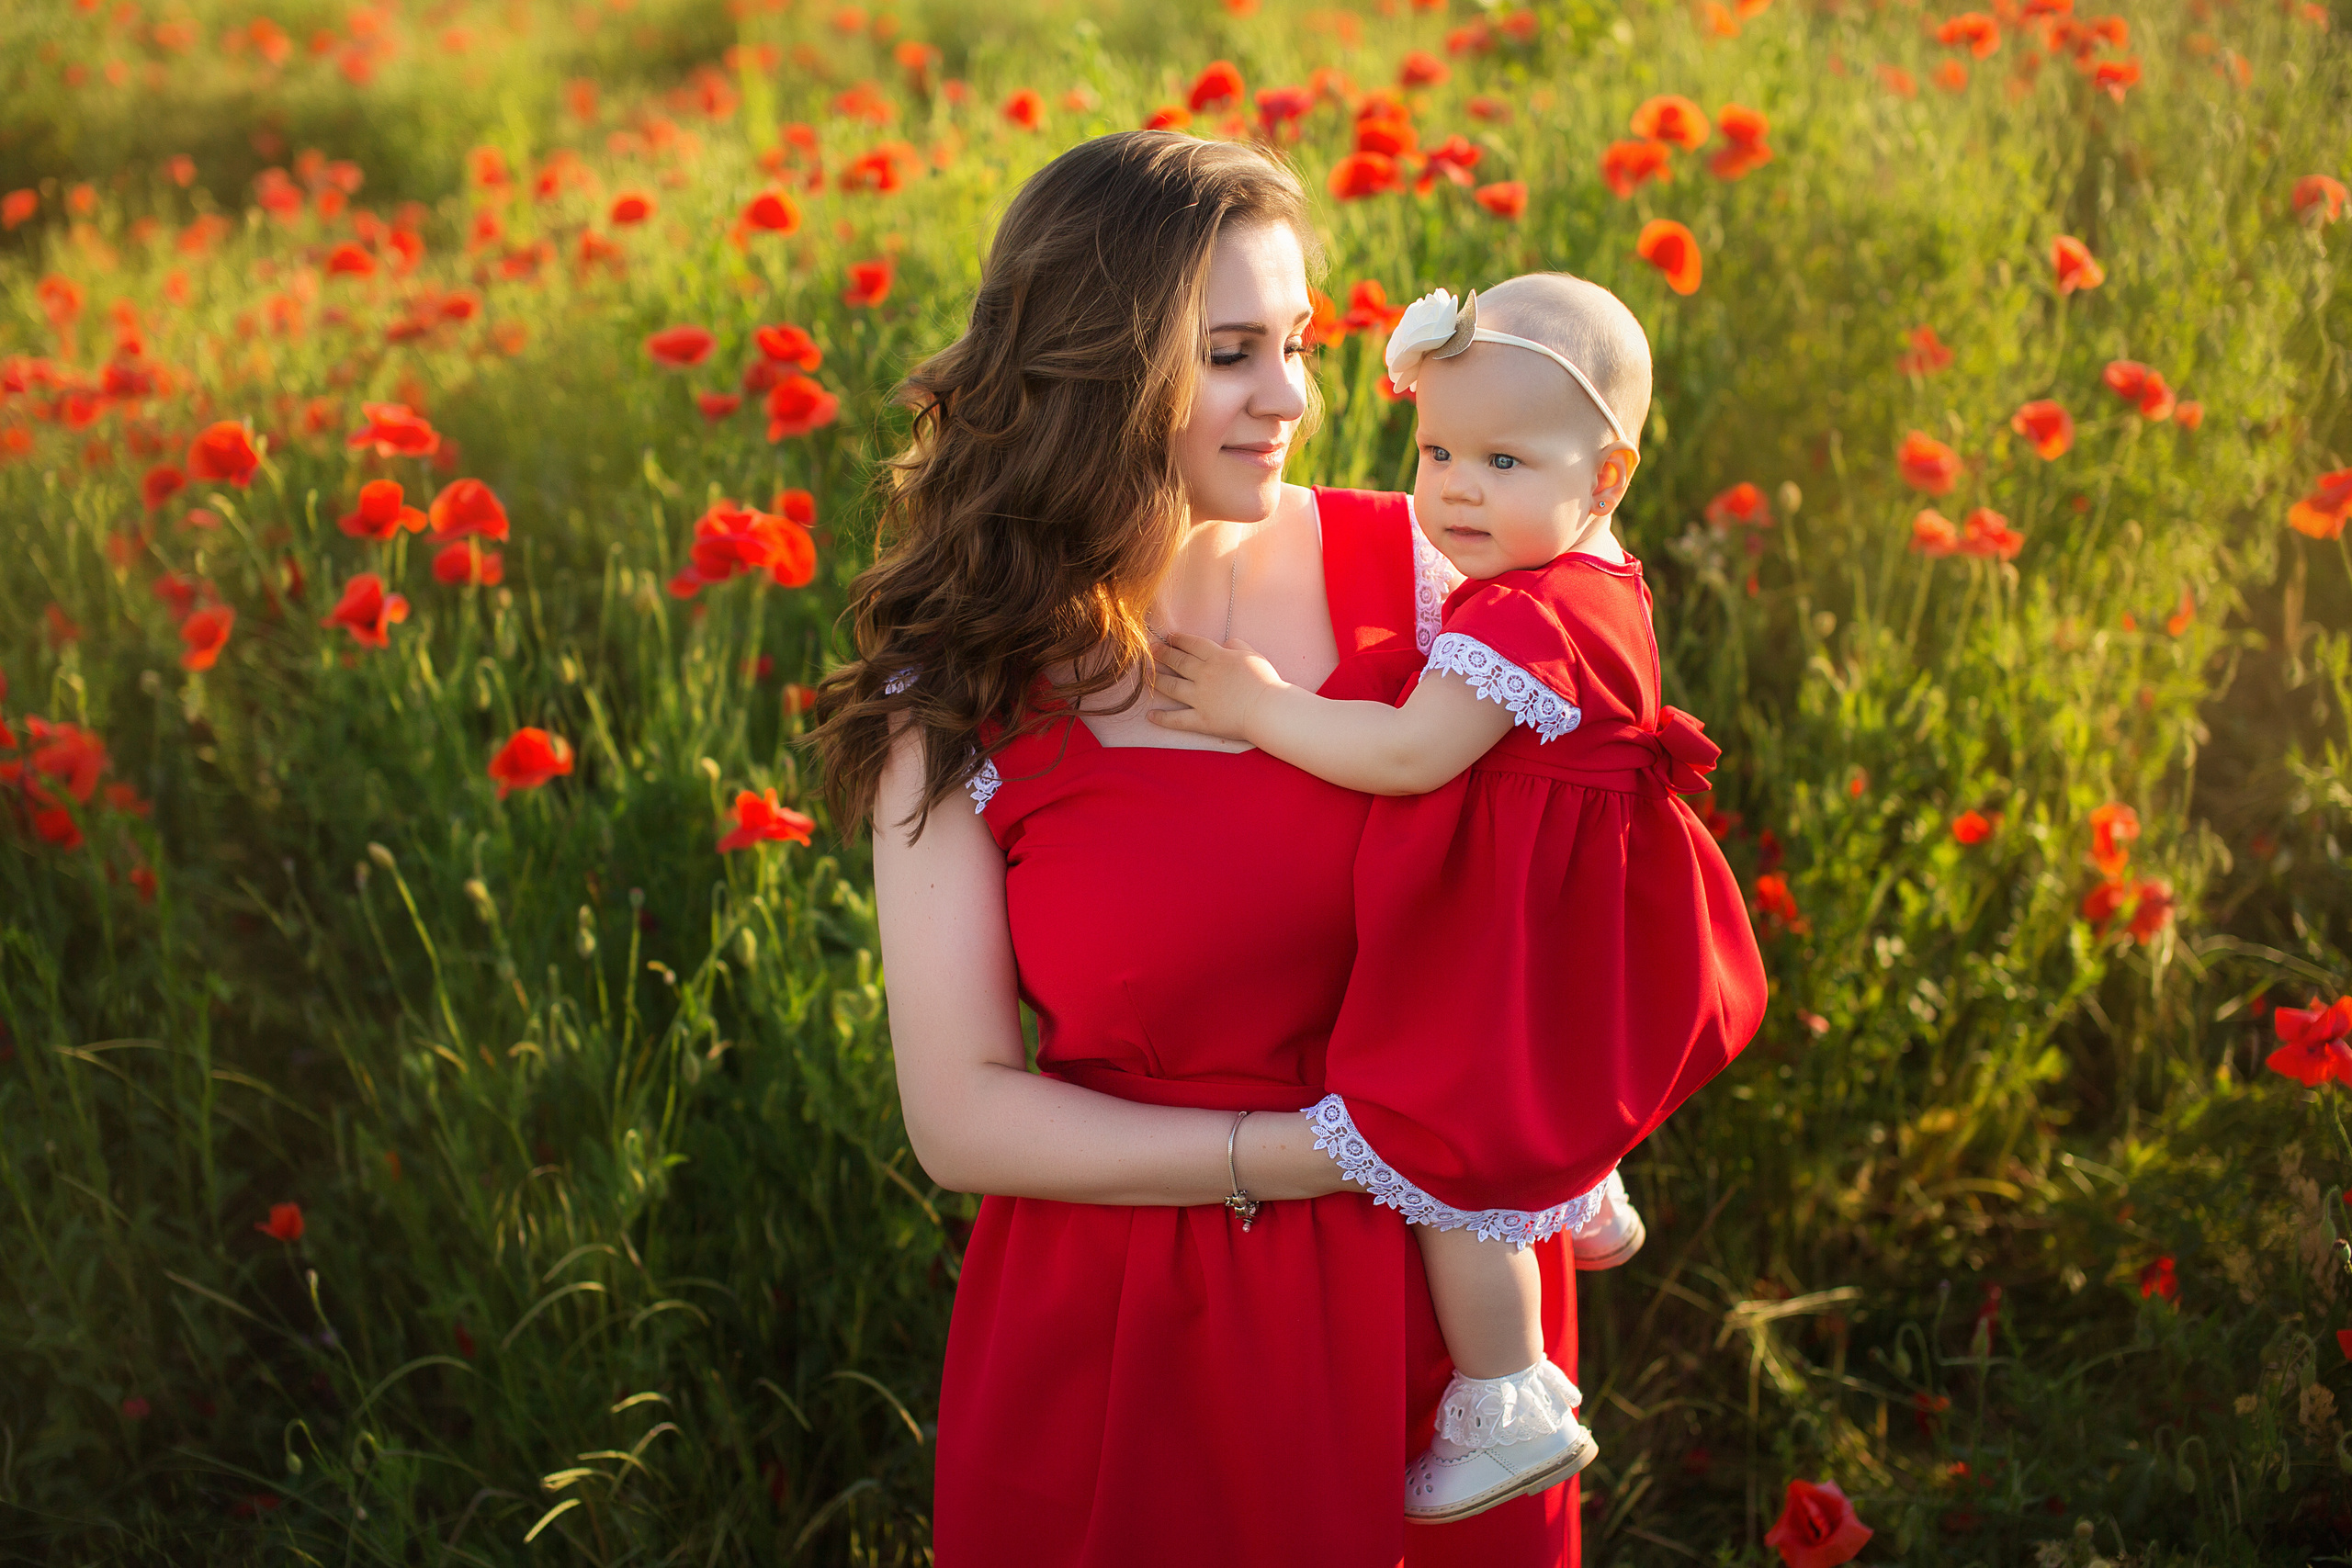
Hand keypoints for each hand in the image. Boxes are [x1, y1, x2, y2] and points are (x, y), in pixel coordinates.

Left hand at [1147, 632, 1288, 741]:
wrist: (1267, 709)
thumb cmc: (1264, 681)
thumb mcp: (1253, 655)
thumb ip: (1237, 645)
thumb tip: (1226, 644)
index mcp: (1217, 658)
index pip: (1192, 644)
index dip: (1178, 639)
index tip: (1168, 637)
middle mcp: (1204, 675)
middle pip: (1178, 662)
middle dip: (1162, 654)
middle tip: (1150, 650)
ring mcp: (1200, 698)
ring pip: (1172, 687)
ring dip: (1157, 680)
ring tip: (1146, 676)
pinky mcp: (1201, 719)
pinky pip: (1177, 719)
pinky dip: (1163, 718)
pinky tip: (1151, 716)